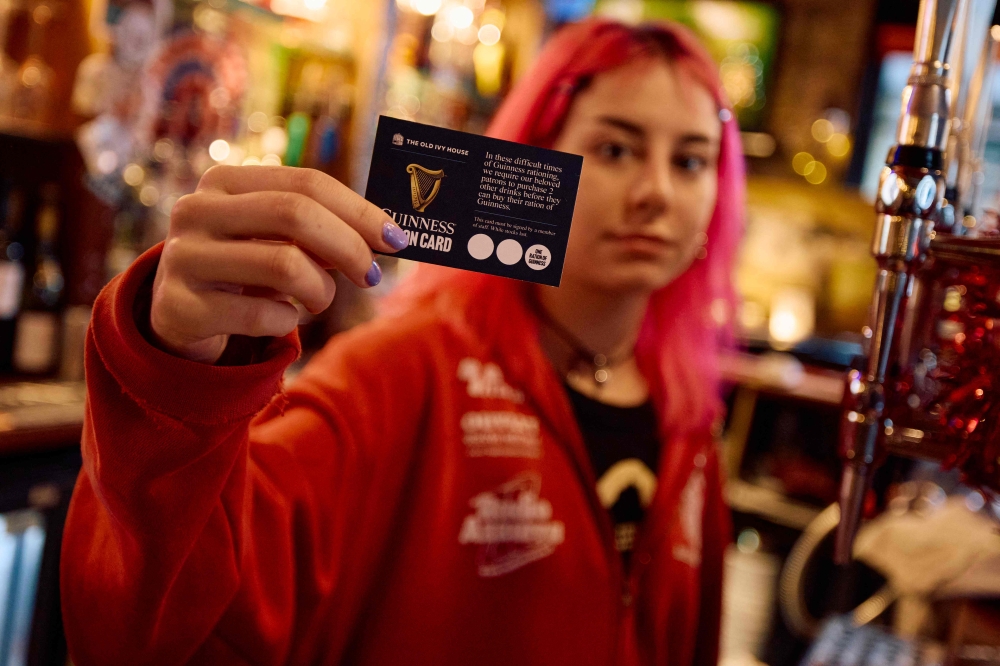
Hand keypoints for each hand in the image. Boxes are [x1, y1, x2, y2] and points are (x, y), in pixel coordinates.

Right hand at [149, 166, 408, 363]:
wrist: (180, 315)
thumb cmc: (246, 268)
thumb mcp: (276, 238)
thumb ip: (321, 227)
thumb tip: (387, 234)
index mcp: (223, 181)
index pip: (307, 183)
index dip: (359, 211)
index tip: (396, 239)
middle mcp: (196, 210)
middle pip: (295, 215)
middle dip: (349, 247)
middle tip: (371, 275)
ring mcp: (183, 258)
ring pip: (284, 266)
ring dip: (321, 290)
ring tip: (319, 300)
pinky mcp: (180, 307)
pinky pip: (262, 315)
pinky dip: (287, 321)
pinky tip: (281, 318)